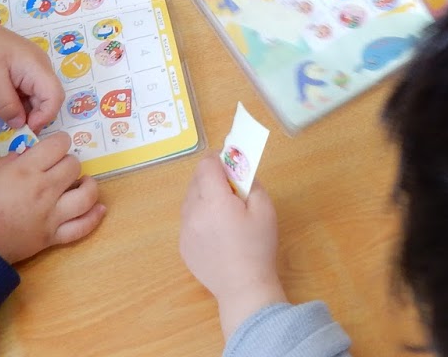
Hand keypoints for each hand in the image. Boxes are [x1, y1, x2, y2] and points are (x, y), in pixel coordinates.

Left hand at [0, 8, 63, 130]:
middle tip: (14, 130)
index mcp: (37, 67)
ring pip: (38, 96)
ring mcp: (32, 68)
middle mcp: (41, 67)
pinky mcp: (23, 71)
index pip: (55, 97)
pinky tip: (6, 108)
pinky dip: (20, 103)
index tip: (24, 129)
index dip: (44, 117)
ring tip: (7, 120)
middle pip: (49, 97)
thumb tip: (21, 126)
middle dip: (35, 116)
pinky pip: (29, 91)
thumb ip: (8, 108)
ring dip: (26, 111)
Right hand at [0, 131, 103, 264]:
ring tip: (83, 183)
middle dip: (68, 162)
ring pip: (86, 195)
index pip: (58, 145)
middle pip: (73, 166)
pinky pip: (81, 227)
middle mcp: (45, 189)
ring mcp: (52, 214)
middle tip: (59, 167)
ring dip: (88, 185)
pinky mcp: (53, 236)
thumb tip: (29, 155)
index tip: (55, 146)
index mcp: (27, 171)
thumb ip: (11, 161)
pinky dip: (94, 217)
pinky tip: (100, 208)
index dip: (59, 142)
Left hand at [179, 154, 284, 339]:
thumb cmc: (258, 247)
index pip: (206, 166)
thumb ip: (251, 183)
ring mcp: (185, 231)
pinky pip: (188, 219)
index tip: (230, 162)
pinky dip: (198, 215)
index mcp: (214, 201)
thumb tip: (240, 171)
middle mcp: (193, 213)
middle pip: (195, 180)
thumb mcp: (265, 209)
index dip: (218, 159)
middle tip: (229, 185)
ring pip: (189, 199)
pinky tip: (215, 228)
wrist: (243, 288)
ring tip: (222, 208)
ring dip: (203, 195)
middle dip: (210, 175)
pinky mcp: (183, 246)